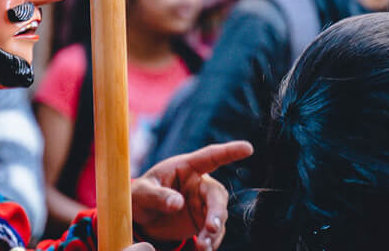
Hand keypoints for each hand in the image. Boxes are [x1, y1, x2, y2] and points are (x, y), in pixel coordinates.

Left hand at [131, 140, 252, 250]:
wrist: (140, 218)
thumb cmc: (140, 196)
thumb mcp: (142, 193)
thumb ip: (159, 196)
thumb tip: (178, 203)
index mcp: (185, 167)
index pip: (210, 156)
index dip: (229, 152)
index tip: (248, 148)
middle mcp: (198, 184)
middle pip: (216, 194)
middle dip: (217, 211)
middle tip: (210, 228)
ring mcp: (202, 203)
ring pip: (218, 215)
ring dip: (213, 231)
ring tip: (202, 246)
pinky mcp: (202, 221)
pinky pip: (214, 231)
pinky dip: (211, 240)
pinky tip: (203, 248)